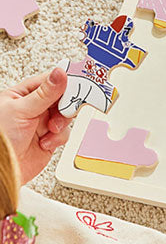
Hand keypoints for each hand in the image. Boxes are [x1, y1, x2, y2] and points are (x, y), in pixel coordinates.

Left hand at [0, 67, 70, 182]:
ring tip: (51, 128)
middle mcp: (33, 107)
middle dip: (65, 105)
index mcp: (22, 95)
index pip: (49, 81)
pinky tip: (45, 141)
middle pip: (62, 98)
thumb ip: (45, 93)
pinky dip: (57, 138)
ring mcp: (42, 123)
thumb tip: (60, 73)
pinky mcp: (49, 138)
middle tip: (66, 109)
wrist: (3, 170)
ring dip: (61, 123)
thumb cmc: (0, 139)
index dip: (65, 82)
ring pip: (66, 115)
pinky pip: (64, 133)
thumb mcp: (22, 110)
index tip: (79, 84)